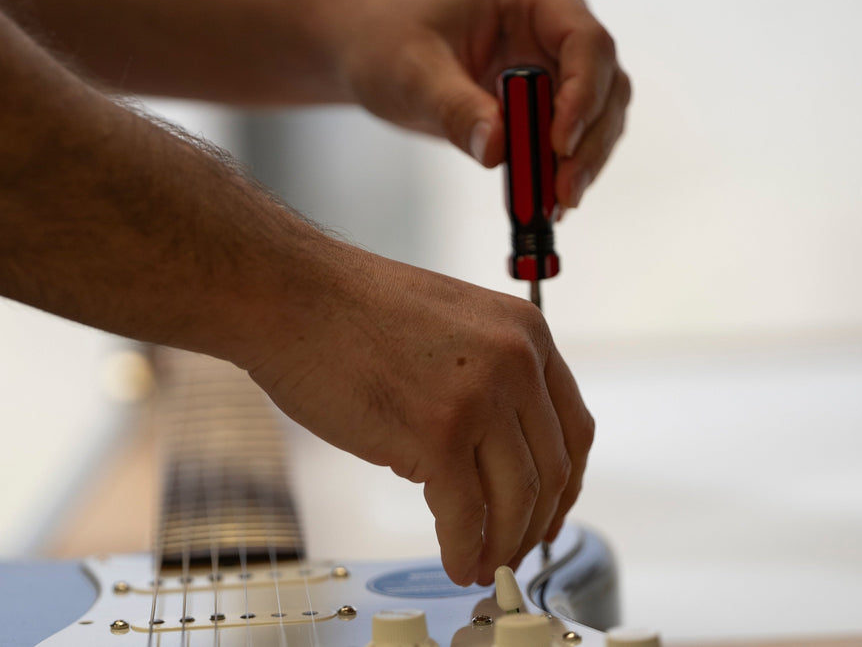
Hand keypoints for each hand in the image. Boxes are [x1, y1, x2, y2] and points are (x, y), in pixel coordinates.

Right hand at [246, 248, 593, 585]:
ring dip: (501, 545)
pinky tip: (455, 562)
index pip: (572, 427)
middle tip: (513, 553)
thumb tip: (486, 450)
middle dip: (533, 525)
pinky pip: (467, 515)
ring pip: (516, 499)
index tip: (550, 514)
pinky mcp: (439, 436)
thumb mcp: (448, 324)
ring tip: (482, 566)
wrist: (288, 295)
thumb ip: (483, 375)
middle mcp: (516, 362)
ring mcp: (480, 400)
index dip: (564, 485)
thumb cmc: (342, 308)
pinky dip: (464, 549)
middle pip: (551, 470)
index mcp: (524, 331)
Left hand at [338, 0, 630, 208]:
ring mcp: (553, 57)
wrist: (370, 46)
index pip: (584, 39)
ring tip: (554, 204)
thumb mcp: (412, 73)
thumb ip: (456, 109)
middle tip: (563, 192)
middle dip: (588, 140)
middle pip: (604, 80)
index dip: (583, 94)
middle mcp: (553, 20)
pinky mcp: (545, 95)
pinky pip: (573, 134)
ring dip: (584, 160)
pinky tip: (545, 201)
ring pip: (600, 112)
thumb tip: (498, 151)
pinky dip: (563, 168)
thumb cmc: (385, 38)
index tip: (559, 145)